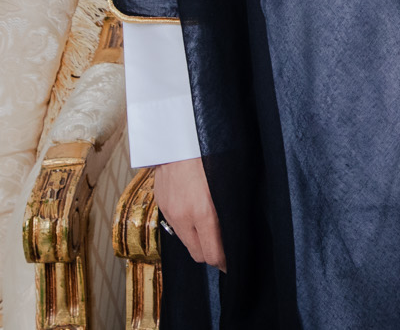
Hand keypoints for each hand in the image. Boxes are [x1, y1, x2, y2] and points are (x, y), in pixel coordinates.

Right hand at [153, 156, 226, 271]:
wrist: (179, 136)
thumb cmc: (210, 153)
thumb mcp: (229, 180)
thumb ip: (231, 208)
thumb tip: (237, 227)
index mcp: (205, 212)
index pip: (213, 253)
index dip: (225, 262)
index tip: (232, 262)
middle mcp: (185, 216)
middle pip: (198, 254)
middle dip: (211, 255)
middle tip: (223, 249)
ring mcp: (170, 212)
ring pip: (185, 242)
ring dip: (197, 241)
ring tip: (209, 231)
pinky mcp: (162, 205)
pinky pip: (175, 226)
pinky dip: (186, 226)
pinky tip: (194, 213)